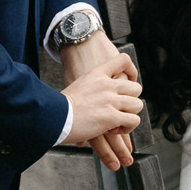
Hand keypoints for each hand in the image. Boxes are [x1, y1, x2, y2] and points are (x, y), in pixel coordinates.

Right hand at [60, 52, 140, 169]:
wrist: (53, 116)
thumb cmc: (60, 105)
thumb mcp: (77, 85)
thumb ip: (92, 87)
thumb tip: (95, 97)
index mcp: (97, 74)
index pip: (123, 60)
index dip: (131, 70)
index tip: (128, 80)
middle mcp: (107, 85)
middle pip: (136, 88)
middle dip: (131, 101)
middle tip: (119, 109)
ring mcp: (110, 100)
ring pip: (137, 105)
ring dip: (129, 116)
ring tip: (116, 122)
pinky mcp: (112, 116)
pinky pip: (133, 120)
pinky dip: (127, 127)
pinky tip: (114, 129)